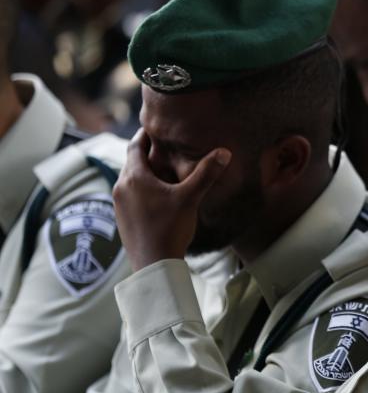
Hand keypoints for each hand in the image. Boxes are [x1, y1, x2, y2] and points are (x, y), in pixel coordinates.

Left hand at [113, 130, 230, 270]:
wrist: (153, 264)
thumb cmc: (169, 228)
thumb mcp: (190, 198)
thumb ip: (206, 173)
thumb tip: (224, 152)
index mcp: (134, 177)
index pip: (135, 145)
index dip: (146, 134)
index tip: (155, 127)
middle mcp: (120, 187)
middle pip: (133, 162)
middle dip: (149, 154)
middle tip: (166, 148)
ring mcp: (119, 204)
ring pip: (132, 180)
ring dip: (146, 174)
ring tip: (165, 172)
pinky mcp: (122, 219)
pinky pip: (132, 196)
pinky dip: (144, 190)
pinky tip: (160, 198)